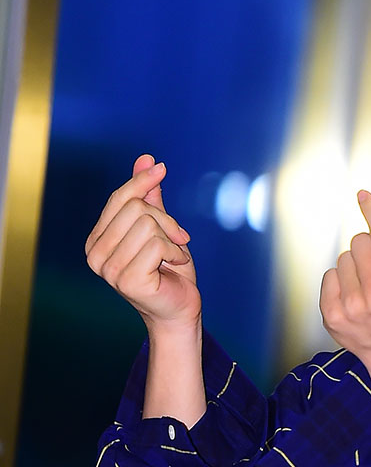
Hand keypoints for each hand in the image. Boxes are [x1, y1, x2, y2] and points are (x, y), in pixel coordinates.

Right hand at [85, 154, 199, 332]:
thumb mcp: (160, 227)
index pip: (118, 198)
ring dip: (172, 238)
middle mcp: (95, 254)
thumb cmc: (169, 269)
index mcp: (97, 239)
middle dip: (165, 219)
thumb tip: (145, 159)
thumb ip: (149, 197)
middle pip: (135, 207)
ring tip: (173, 256)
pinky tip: (175, 265)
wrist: (180, 308)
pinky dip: (175, 251)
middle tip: (177, 238)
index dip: (141, 180)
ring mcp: (108, 269)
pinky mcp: (127, 280)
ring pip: (148, 224)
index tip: (161, 168)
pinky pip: (158, 244)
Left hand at [320, 190, 370, 375]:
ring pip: (343, 257)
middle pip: (359, 241)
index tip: (363, 195)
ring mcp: (352, 307)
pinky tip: (353, 296)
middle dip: (368, 247)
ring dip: (353, 266)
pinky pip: (329, 274)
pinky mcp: (332, 315)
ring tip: (366, 286)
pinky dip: (340, 281)